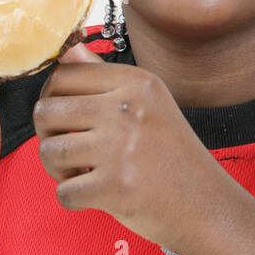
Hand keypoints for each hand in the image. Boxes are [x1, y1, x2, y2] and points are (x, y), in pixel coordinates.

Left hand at [35, 42, 254, 254]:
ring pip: (49, 151)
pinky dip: (74, 198)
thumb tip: (69, 50)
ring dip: (58, 169)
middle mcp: (128, 108)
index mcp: (137, 82)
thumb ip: (106, 78)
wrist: (206, 204)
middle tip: (71, 150)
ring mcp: (121, 147)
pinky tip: (96, 194)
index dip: (52, 98)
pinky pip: (64, 191)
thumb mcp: (150, 105)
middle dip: (49, 135)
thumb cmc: (173, 156)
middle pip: (47, 111)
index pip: (64, 74)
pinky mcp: (115, 186)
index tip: (65, 118)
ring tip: (82, 173)